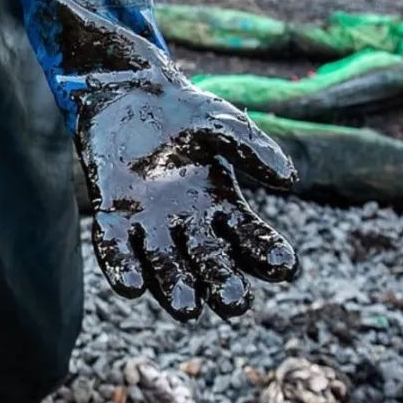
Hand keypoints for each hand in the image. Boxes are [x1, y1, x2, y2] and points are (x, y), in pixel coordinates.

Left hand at [77, 59, 299, 320]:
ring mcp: (148, 224)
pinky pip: (115, 247)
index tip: (285, 267)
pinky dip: (122, 266)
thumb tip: (290, 179)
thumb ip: (252, 147)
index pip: (250, 238)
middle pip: (209, 262)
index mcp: (223, 206)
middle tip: (234, 303)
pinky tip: (131, 287)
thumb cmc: (182, 111)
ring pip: (163, 265)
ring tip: (186, 308)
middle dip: (222, 283)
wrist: (128, 94)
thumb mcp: (221, 124)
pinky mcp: (112, 215)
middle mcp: (188, 225)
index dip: (266, 253)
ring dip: (174, 287)